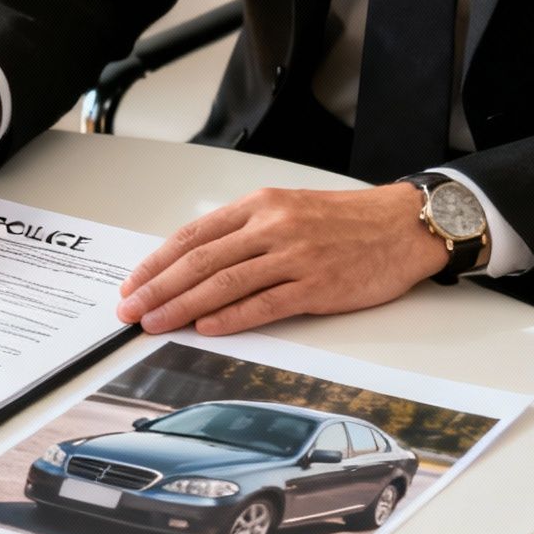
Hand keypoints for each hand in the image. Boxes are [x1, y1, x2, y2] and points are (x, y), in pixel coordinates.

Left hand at [116, 184, 448, 335]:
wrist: (402, 225)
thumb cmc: (346, 221)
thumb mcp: (287, 209)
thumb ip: (244, 232)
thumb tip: (195, 263)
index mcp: (260, 205)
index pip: (194, 235)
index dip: (157, 262)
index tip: (133, 283)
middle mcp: (272, 227)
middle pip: (200, 260)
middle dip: (158, 288)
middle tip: (130, 309)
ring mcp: (295, 256)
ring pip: (224, 283)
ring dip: (183, 307)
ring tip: (156, 323)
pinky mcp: (317, 285)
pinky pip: (264, 304)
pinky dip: (231, 318)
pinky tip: (207, 328)